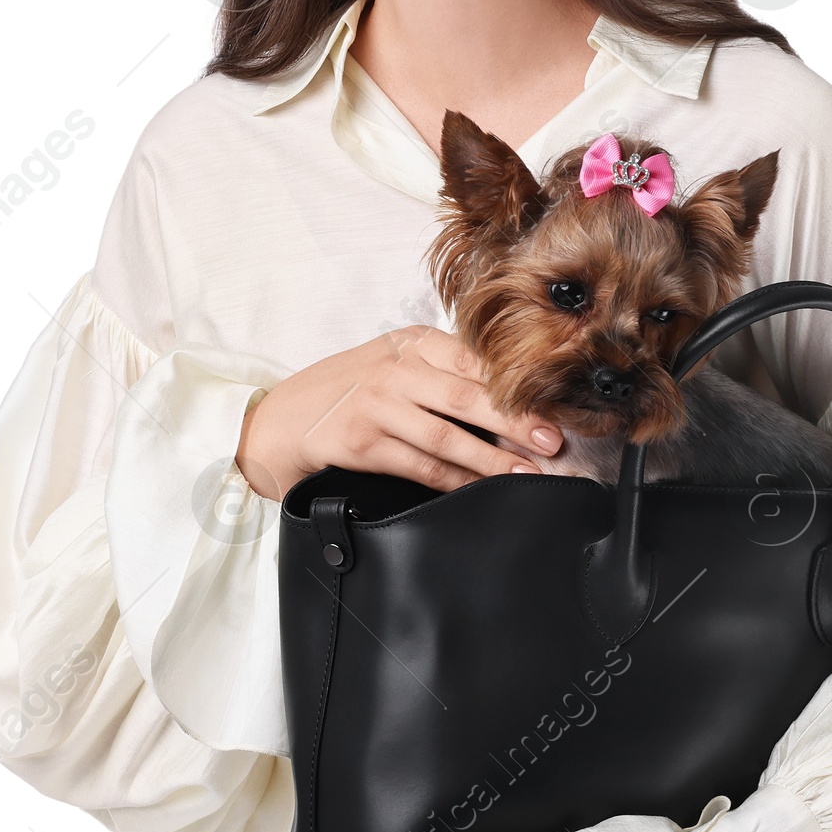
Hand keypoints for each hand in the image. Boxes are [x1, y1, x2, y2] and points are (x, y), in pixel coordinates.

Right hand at [235, 325, 562, 501]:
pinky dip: (455, 481)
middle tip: (551, 442)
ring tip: (525, 474)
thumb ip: (442, 372)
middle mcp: (395, 368)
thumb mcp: (393, 364)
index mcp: (411, 342)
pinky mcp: (362, 442)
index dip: (516, 388)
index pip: (474, 361)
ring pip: (448, 436)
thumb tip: (510, 401)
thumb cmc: (348, 391)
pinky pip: (421, 466)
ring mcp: (376, 405)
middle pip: (468, 396)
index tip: (551, 408)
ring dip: (492, 459)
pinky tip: (479, 489)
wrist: (280, 419)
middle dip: (516, 422)